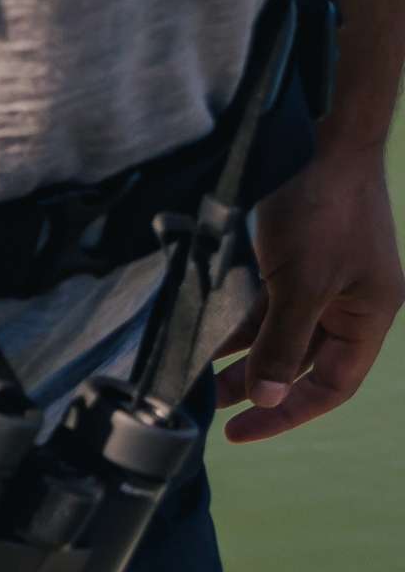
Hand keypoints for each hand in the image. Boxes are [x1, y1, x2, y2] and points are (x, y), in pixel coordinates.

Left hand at [216, 147, 404, 441]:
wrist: (320, 140)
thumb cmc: (323, 210)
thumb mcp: (300, 284)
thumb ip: (283, 342)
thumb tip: (266, 397)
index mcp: (369, 316)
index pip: (331, 385)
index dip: (288, 412)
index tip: (241, 431)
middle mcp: (350, 304)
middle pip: (303, 363)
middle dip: (259, 386)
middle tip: (211, 406)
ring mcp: (324, 281)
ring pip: (281, 334)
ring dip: (244, 356)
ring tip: (202, 379)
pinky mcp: (296, 259)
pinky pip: (268, 305)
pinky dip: (240, 322)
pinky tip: (208, 336)